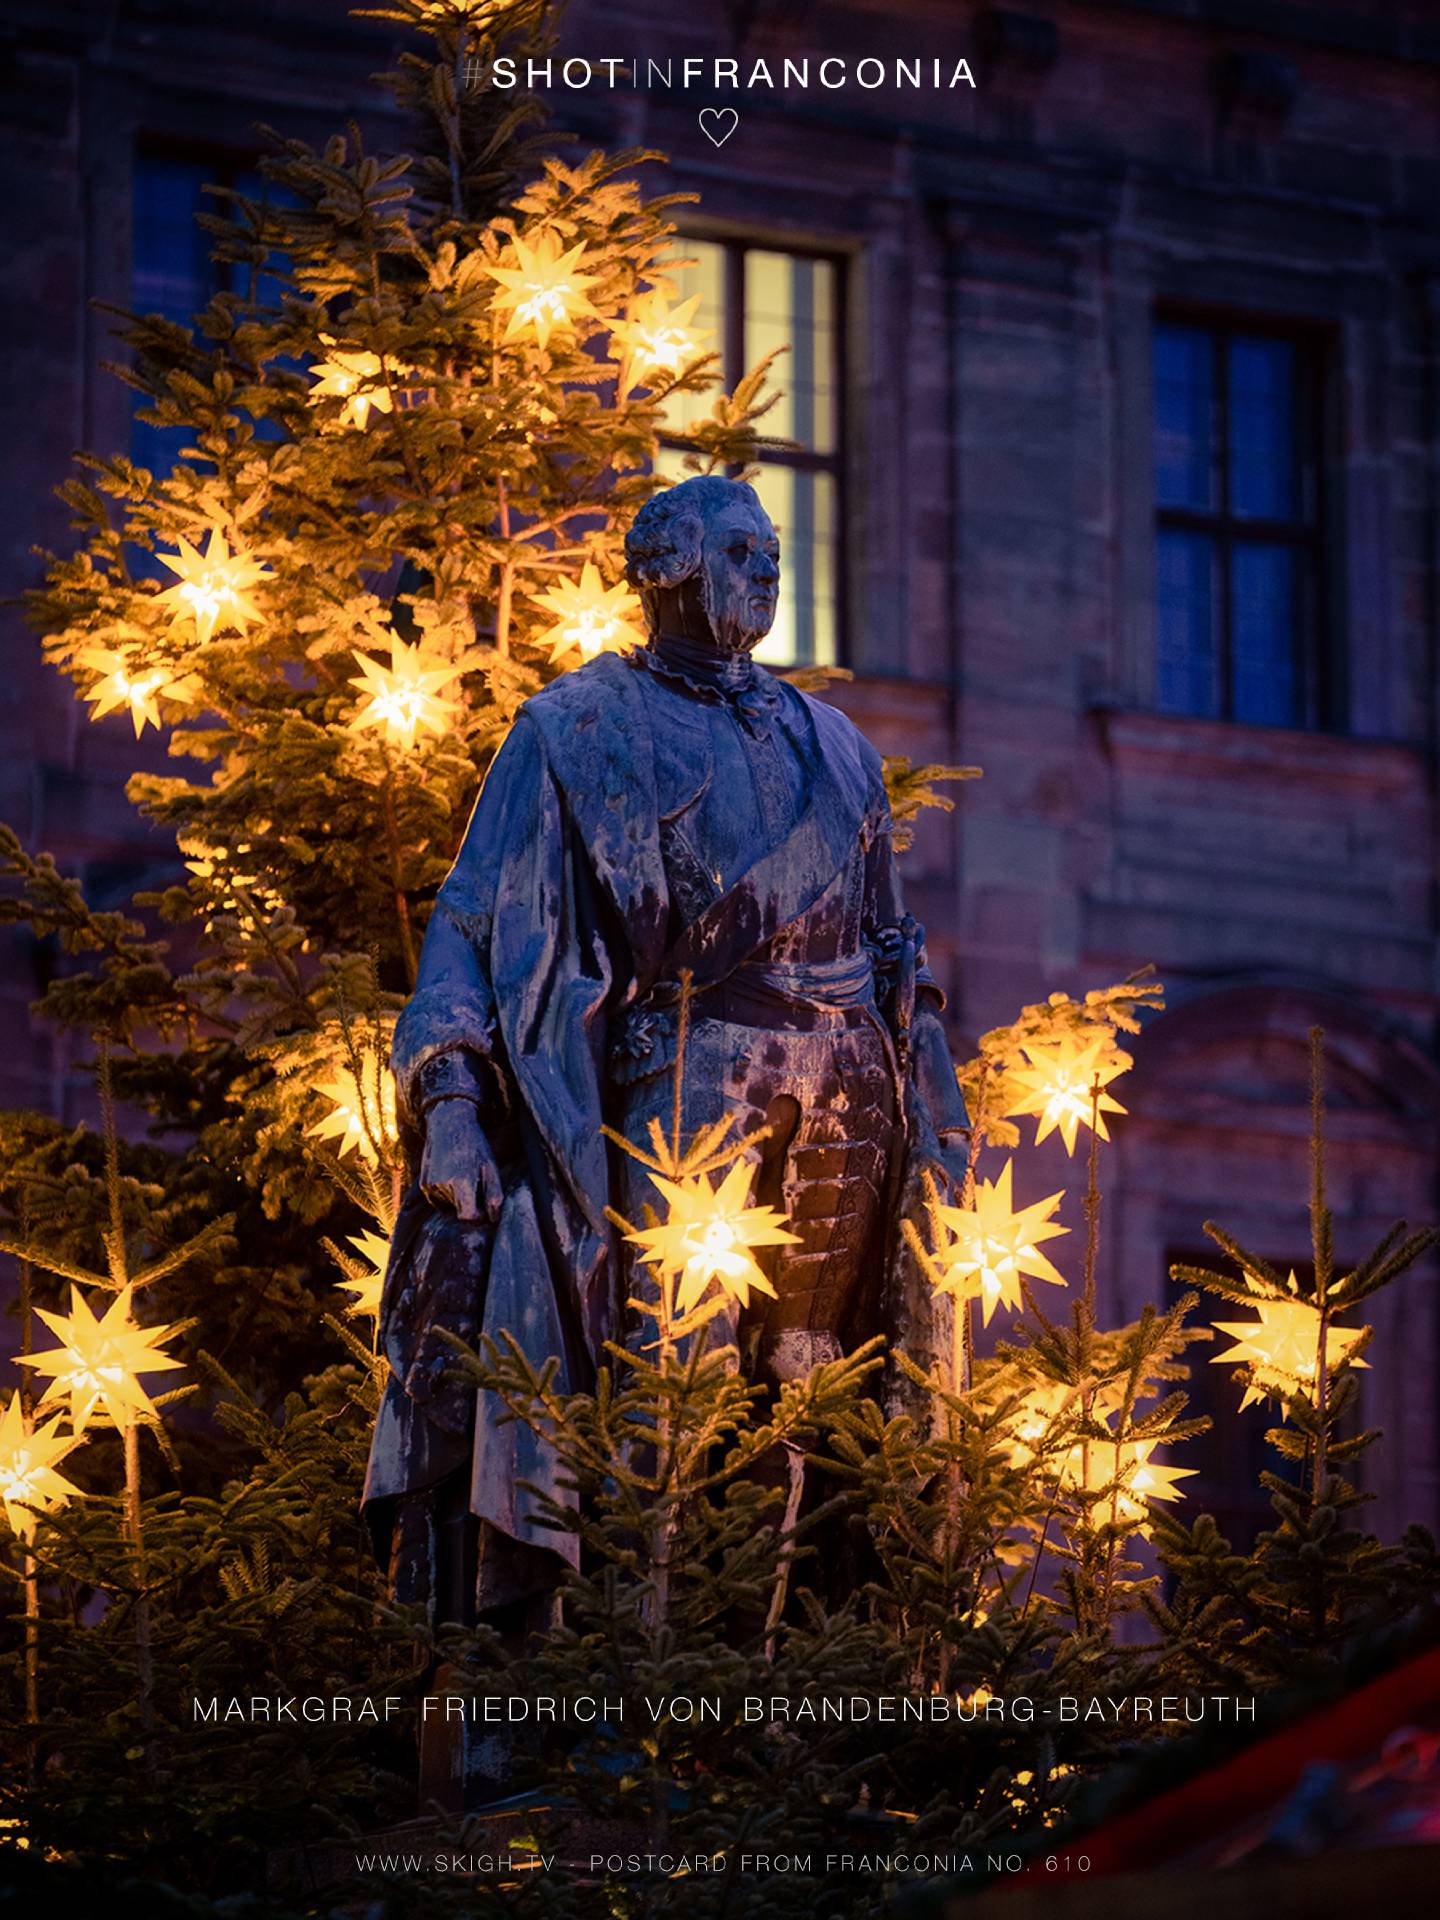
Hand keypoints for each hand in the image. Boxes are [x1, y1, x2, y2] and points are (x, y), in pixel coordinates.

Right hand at [419, 1099, 501, 1225]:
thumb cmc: (475, 1146)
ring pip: (448, 1207)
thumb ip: (494, 1196)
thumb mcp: (491, 1168)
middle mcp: (442, 1185)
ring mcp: (430, 1185)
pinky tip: (451, 1175)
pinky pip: (438, 1200)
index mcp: (461, 1182)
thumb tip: (493, 1220)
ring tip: (463, 1175)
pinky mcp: (423, 1184)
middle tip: (476, 1184)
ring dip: (457, 1199)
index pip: (467, 1217)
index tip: (485, 1208)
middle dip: (469, 1206)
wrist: (449, 1124)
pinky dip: (446, 1194)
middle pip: (458, 1212)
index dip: (478, 1216)